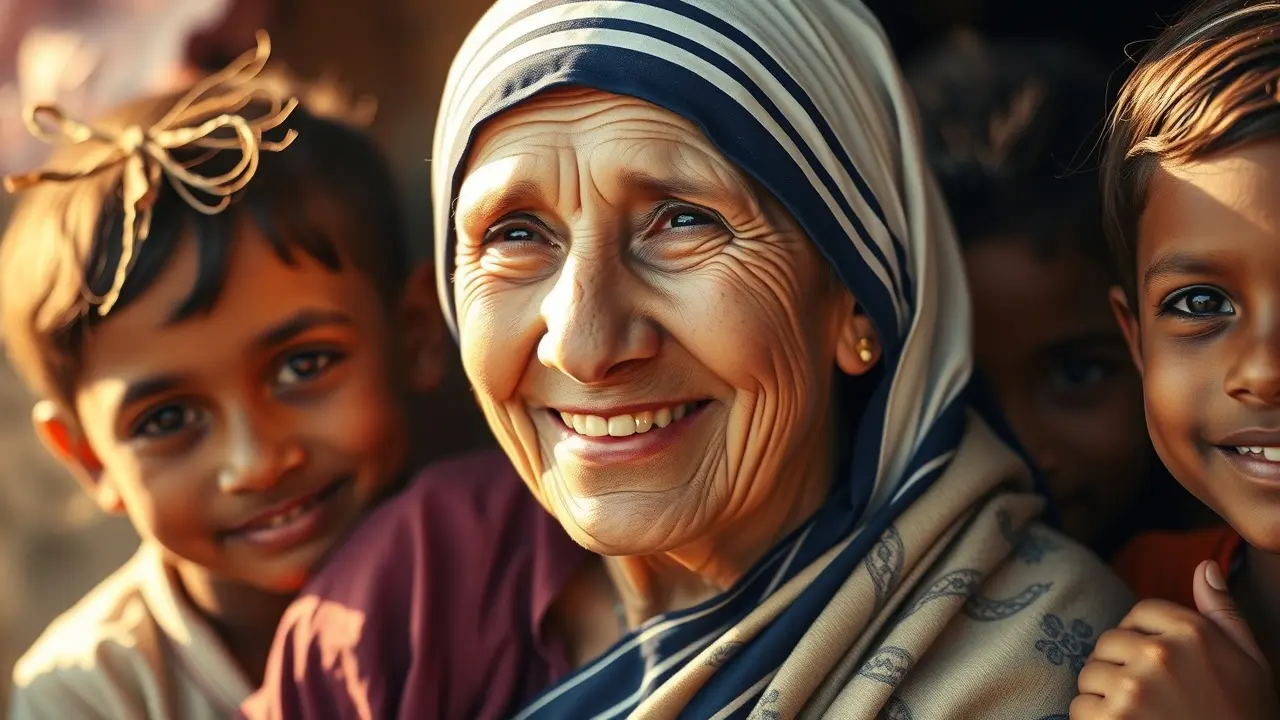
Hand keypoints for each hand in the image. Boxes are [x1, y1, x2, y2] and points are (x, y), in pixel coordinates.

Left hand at [1071, 560, 1279, 718]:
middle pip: (1108, 643)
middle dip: (1121, 667)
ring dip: (1105, 696)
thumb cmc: (1244, 716)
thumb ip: (1222, 612)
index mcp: (1192, 633)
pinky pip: (1080, 707)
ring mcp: (1133, 688)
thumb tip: (1204, 567)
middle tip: (1149, 697)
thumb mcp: (1248, 661)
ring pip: (1090, 675)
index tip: (1158, 666)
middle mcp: (1159, 654)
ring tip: (1139, 715)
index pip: (1140, 613)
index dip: (1144, 638)